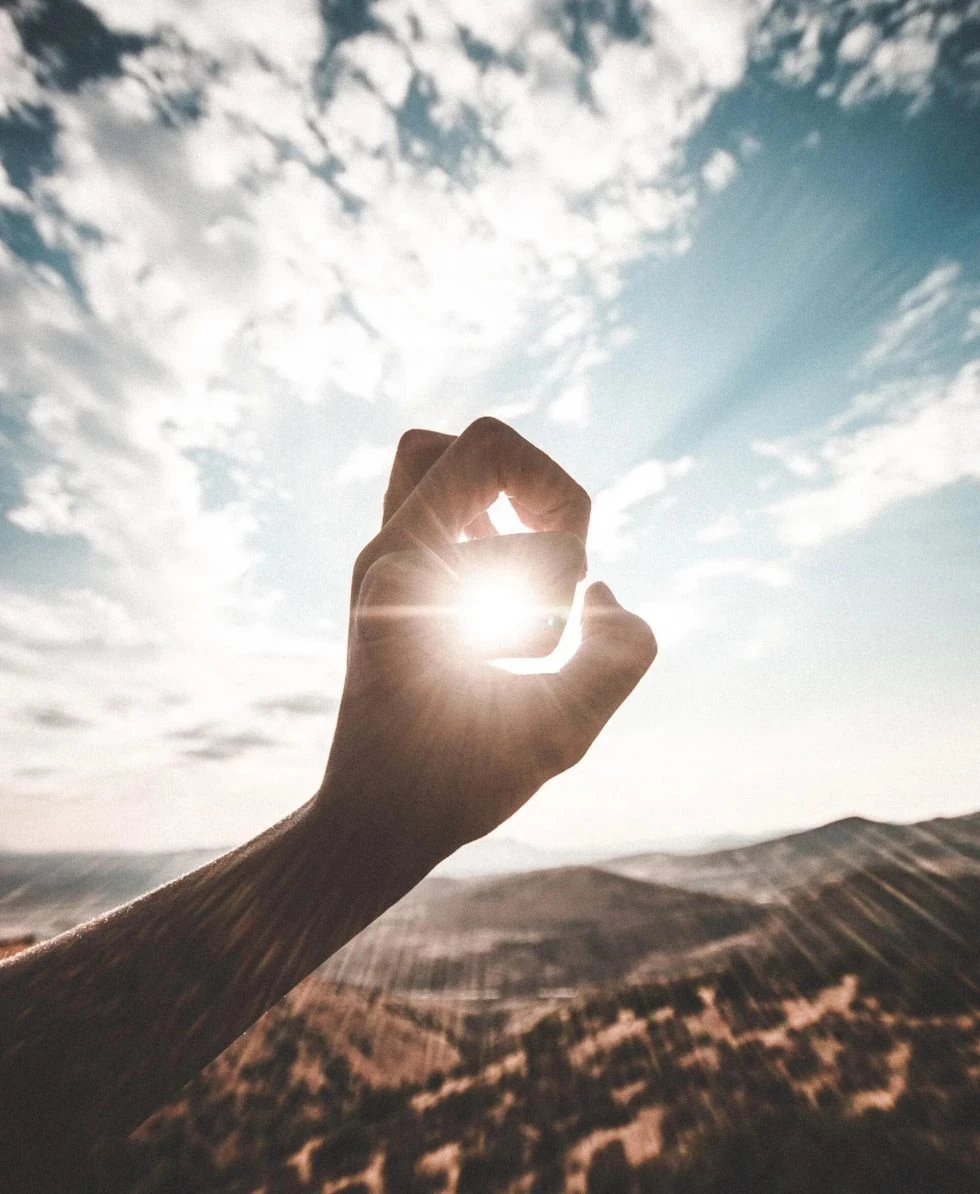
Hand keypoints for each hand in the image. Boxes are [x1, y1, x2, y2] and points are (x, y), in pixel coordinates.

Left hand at [318, 418, 656, 864]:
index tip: (562, 607)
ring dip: (510, 495)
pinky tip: (514, 583)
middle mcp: (383, 555)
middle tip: (560, 562)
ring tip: (536, 564)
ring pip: (438, 458)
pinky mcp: (391, 580)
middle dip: (545, 488)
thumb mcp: (560, 734)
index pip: (494, 463)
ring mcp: (381, 563)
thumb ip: (619, 655)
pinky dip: (487, 518)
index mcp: (406, 577)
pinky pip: (436, 502)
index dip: (560, 519)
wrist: (369, 820)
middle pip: (473, 442)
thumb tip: (604, 591)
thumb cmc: (455, 786)